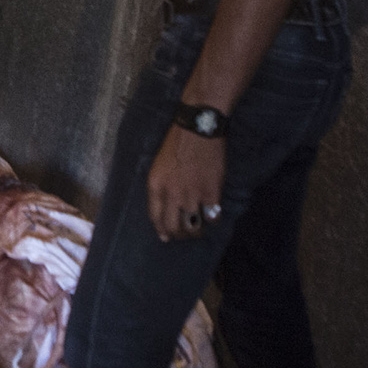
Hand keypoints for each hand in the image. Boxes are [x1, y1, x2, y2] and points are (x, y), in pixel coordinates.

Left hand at [146, 122, 225, 240]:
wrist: (198, 129)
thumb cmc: (177, 144)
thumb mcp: (158, 165)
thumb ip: (160, 187)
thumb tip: (165, 208)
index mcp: (156, 186)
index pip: (155, 217)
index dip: (161, 230)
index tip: (166, 237)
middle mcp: (172, 194)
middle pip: (173, 227)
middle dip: (178, 235)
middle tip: (184, 234)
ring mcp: (192, 195)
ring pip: (192, 226)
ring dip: (196, 231)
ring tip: (199, 228)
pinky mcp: (212, 193)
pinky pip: (212, 217)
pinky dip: (212, 220)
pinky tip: (212, 216)